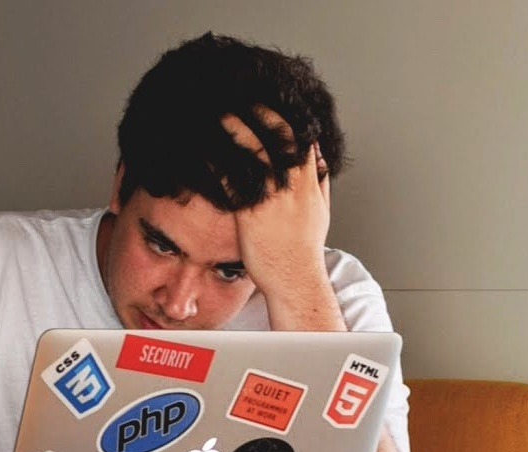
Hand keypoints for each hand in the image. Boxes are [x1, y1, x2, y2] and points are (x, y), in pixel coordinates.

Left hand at [221, 107, 330, 296]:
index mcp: (309, 183)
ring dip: (237, 128)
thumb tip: (320, 161)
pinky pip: (235, 180)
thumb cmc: (304, 250)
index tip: (271, 100)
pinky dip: (221, 162)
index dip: (286, 115)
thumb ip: (319, 183)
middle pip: (280, 136)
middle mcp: (293, 186)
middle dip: (262, 112)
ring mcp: (272, 198)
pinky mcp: (251, 213)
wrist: (295, 279)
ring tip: (221, 112)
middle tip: (243, 96)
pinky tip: (207, 150)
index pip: (301, 138)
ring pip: (256, 152)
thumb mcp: (321, 212)